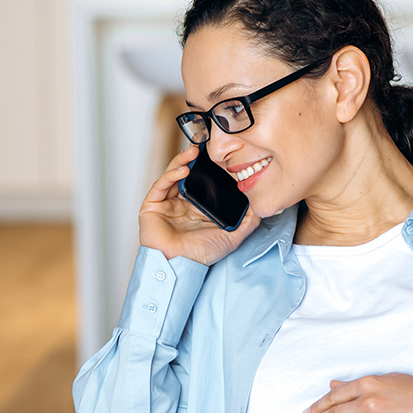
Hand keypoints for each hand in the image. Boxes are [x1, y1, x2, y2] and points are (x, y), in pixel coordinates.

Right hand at [138, 145, 260, 265]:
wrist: (180, 267)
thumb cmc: (201, 255)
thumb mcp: (232, 236)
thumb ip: (247, 222)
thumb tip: (260, 206)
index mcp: (198, 208)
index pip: (203, 182)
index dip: (210, 168)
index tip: (221, 155)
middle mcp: (181, 203)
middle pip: (187, 175)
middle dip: (195, 159)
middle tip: (205, 146)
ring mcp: (166, 203)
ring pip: (173, 175)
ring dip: (182, 161)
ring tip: (194, 151)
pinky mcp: (152, 205)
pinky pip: (161, 185)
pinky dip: (171, 174)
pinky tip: (183, 169)